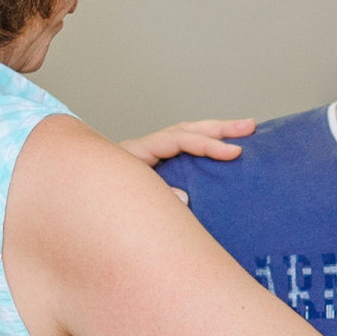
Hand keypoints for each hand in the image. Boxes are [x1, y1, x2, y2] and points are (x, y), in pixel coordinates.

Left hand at [118, 119, 252, 201]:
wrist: (87, 209)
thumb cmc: (107, 207)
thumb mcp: (130, 203)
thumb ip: (158, 199)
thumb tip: (186, 198)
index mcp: (137, 152)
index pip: (178, 140)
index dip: (207, 146)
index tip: (234, 153)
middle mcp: (145, 148)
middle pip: (186, 129)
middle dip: (219, 128)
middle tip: (249, 126)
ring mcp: (151, 155)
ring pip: (187, 134)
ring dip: (216, 131)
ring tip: (247, 128)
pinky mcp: (157, 165)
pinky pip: (184, 149)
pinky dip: (205, 145)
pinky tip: (224, 147)